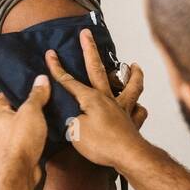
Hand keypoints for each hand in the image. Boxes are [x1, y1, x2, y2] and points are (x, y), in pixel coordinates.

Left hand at [0, 74, 50, 183]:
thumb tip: (41, 79)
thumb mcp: (31, 111)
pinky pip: (24, 139)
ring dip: (28, 122)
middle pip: (8, 112)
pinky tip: (45, 132)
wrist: (19, 172)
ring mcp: (6, 141)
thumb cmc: (20, 139)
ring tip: (45, 115)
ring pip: (17, 126)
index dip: (10, 92)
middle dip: (21, 107)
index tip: (25, 88)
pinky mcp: (16, 152)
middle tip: (37, 101)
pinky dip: (33, 135)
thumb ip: (36, 95)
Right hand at [44, 28, 146, 169]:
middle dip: (90, 50)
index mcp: (91, 98)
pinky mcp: (133, 122)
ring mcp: (123, 109)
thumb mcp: (75, 131)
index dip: (57, 68)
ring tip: (134, 65)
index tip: (50, 53)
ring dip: (132, 74)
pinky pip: (139, 112)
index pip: (69, 81)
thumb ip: (71, 119)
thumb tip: (73, 116)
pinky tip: (138, 106)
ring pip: (130, 86)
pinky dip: (139, 108)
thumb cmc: (100, 144)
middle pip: (98, 70)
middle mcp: (108, 98)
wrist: (128, 156)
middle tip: (86, 33)